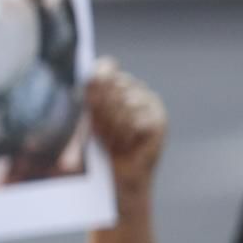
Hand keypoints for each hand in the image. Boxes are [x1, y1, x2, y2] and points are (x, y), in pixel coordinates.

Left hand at [86, 57, 165, 202]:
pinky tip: (126, 145)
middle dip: (100, 110)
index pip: (106, 66)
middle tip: (98, 132)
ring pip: (126, 102)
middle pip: (113, 84)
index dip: (97, 77)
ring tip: (112, 141)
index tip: (88, 90)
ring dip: (112, 127)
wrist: (114, 176)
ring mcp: (148, 102)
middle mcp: (132, 88)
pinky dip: (127, 136)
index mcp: (111, 83)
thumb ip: (85, 100)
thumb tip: (87, 79)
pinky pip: (138, 120)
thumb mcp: (83, 121)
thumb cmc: (95, 147)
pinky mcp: (159, 119)